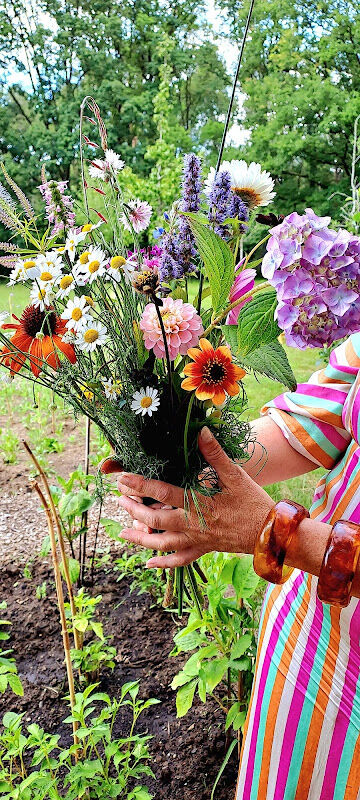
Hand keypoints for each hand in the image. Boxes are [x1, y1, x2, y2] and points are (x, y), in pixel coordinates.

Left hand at [101, 426, 273, 567]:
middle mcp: (193, 525)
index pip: (162, 493)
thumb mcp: (235, 475)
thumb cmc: (253, 502)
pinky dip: (163, 563)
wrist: (271, 533)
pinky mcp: (204, 549)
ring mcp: (197, 540)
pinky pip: (180, 560)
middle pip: (155, 521)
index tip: (123, 478)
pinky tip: (149, 562)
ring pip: (162, 544)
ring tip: (122, 532)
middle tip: (118, 499)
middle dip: (133, 510)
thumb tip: (201, 431)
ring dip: (140, 538)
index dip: (141, 485)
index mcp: (198, 504)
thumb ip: (215, 454)